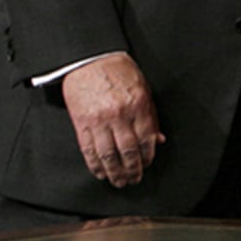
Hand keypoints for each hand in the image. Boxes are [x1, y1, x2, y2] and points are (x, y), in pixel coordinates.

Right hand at [61, 53, 163, 186]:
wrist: (90, 59)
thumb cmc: (119, 71)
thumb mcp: (143, 89)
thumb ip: (151, 115)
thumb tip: (158, 139)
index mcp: (138, 105)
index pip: (146, 139)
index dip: (148, 157)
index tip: (147, 165)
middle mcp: (119, 114)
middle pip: (128, 150)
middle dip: (133, 169)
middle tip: (134, 180)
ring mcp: (99, 119)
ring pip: (108, 154)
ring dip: (114, 172)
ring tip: (119, 181)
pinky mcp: (81, 122)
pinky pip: (88, 149)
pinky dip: (95, 164)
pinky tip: (100, 172)